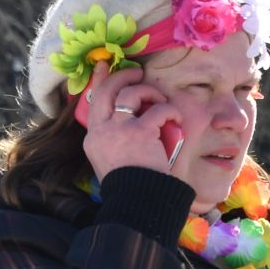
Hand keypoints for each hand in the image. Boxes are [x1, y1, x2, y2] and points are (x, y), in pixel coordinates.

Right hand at [80, 62, 181, 181]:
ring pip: (131, 94)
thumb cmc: (133, 188)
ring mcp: (119, 130)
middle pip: (107, 90)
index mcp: (93, 139)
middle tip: (137, 73)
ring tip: (161, 101)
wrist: (138, 202)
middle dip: (122, 76)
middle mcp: (102, 131)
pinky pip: (157, 110)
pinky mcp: (140, 132)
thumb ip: (114, 143)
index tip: (105, 66)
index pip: (94, 102)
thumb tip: (129, 126)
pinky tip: (175, 118)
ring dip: (149, 92)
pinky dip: (169, 110)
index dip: (101, 81)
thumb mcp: (112, 163)